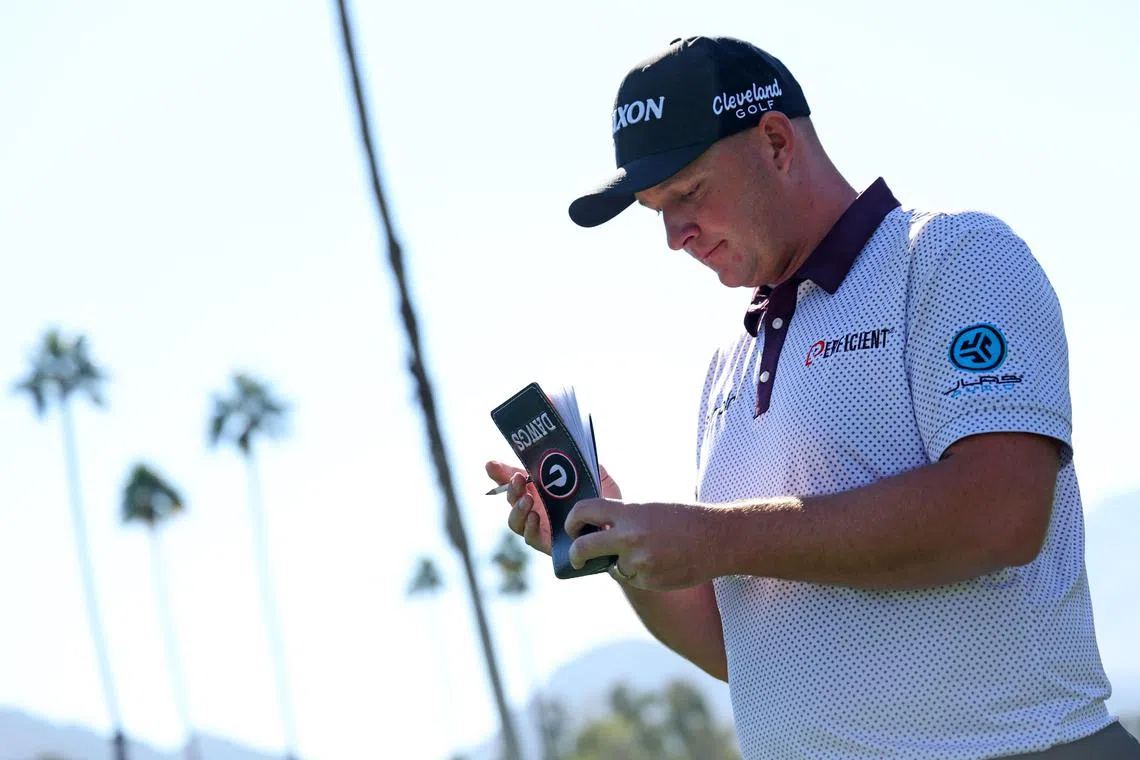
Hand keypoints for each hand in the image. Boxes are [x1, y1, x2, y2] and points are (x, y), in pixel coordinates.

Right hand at [485, 460, 621, 555]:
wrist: (619, 530)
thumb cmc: (605, 502)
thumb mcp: (598, 477)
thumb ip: (585, 464)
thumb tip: (570, 450)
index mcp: (543, 488)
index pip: (517, 479)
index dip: (501, 472)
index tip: (490, 465)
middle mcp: (538, 506)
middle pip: (512, 498)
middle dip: (509, 487)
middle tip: (518, 479)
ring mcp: (540, 525)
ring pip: (515, 520)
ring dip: (517, 509)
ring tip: (528, 500)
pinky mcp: (548, 543)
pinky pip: (530, 538)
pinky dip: (529, 528)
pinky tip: (535, 518)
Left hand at [565, 499, 722, 590]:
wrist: (718, 539)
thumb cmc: (685, 519)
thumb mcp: (650, 508)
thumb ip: (623, 518)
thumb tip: (597, 528)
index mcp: (629, 512)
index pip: (585, 511)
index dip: (572, 520)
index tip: (572, 528)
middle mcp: (629, 537)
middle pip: (583, 548)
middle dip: (576, 555)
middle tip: (577, 558)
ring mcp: (638, 562)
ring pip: (611, 566)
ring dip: (620, 562)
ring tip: (648, 552)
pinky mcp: (648, 581)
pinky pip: (631, 578)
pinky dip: (638, 573)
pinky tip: (659, 563)